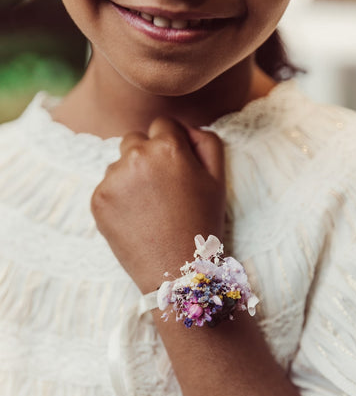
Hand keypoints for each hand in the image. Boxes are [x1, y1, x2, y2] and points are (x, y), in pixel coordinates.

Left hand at [91, 117, 225, 292]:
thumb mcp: (218, 180)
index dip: (171, 145)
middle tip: (162, 191)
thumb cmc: (202, 224)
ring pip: (119, 164)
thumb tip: (185, 128)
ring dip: (131, 178)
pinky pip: (106, 188)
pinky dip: (118, 200)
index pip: (162, 125)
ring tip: (150, 209)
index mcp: (167, 147)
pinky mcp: (97, 200)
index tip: (175, 169)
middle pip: (135, 140)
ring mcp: (113, 179)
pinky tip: (136, 219)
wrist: (177, 270)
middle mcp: (135, 156)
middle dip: (147, 157)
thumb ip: (206, 141)